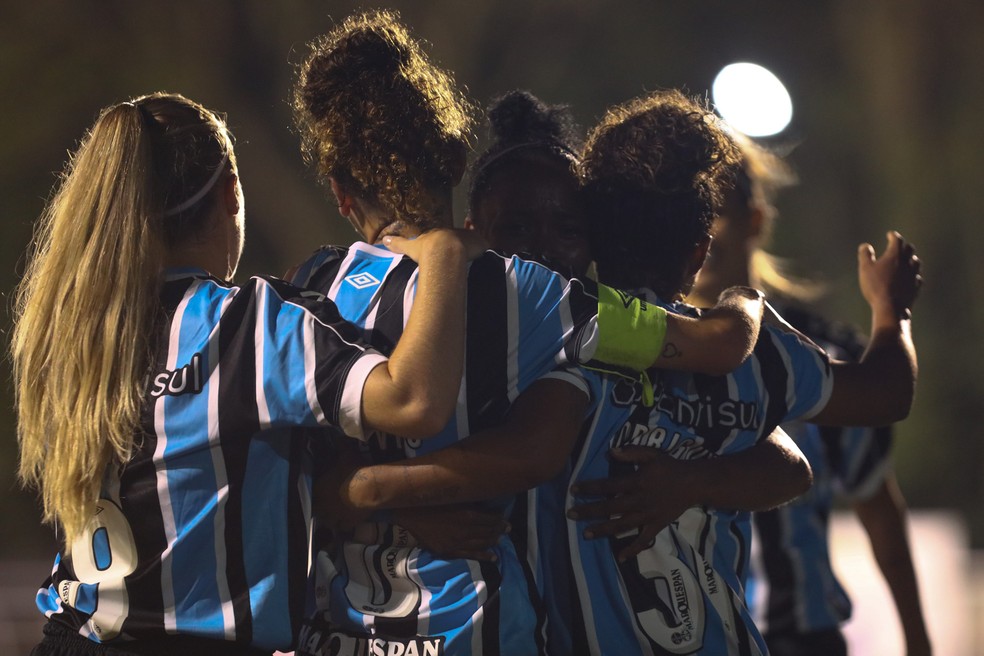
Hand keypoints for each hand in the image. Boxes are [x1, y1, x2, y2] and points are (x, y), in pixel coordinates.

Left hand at [313, 446, 372, 533]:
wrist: (368, 489)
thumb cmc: (353, 470)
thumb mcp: (347, 453)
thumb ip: (341, 445)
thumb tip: (339, 436)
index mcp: (318, 488)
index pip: (310, 493)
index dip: (313, 492)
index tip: (317, 490)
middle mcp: (323, 505)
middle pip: (316, 510)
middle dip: (319, 507)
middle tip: (324, 503)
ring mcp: (334, 516)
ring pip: (327, 521)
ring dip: (329, 518)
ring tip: (333, 515)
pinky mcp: (347, 523)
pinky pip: (342, 527)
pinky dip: (343, 525)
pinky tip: (346, 522)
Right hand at [384, 228, 488, 262]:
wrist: (444, 253)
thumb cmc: (426, 250)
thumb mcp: (410, 247)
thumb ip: (398, 243)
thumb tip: (384, 239)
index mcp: (440, 232)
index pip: (443, 234)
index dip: (444, 239)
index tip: (444, 244)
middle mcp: (455, 231)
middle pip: (458, 236)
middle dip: (459, 241)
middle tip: (459, 249)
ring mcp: (468, 237)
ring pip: (472, 239)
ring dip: (473, 244)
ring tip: (473, 251)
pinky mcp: (480, 244)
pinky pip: (484, 246)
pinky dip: (485, 248)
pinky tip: (485, 254)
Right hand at [393, 505, 508, 561]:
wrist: (411, 517)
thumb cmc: (432, 504)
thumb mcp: (453, 499)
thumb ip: (470, 504)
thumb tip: (486, 506)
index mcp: (468, 515)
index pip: (491, 519)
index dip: (500, 520)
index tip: (505, 520)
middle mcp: (466, 530)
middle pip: (489, 532)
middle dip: (499, 530)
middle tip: (507, 529)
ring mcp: (458, 543)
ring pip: (482, 544)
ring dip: (493, 541)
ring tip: (500, 539)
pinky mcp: (450, 551)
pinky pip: (471, 555)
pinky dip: (484, 556)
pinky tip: (494, 557)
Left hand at [568, 447, 699, 560]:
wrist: (694, 483)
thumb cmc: (670, 466)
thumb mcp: (652, 454)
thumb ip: (631, 452)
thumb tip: (610, 452)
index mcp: (636, 482)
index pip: (608, 486)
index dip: (590, 488)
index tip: (573, 490)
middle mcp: (639, 500)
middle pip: (610, 508)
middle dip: (589, 511)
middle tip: (570, 514)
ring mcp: (648, 515)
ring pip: (622, 525)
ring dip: (603, 530)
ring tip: (586, 534)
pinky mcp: (657, 525)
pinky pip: (644, 540)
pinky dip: (633, 549)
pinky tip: (620, 557)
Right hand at [858, 231, 921, 319]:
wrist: (891, 307)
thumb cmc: (876, 286)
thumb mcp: (865, 269)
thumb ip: (865, 255)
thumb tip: (865, 246)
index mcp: (895, 255)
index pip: (897, 240)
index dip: (893, 236)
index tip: (890, 234)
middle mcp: (907, 262)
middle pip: (909, 249)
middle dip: (903, 246)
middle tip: (898, 246)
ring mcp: (913, 275)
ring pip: (916, 262)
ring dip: (911, 259)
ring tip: (907, 260)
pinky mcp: (916, 287)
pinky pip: (917, 277)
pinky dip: (913, 274)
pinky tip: (911, 277)